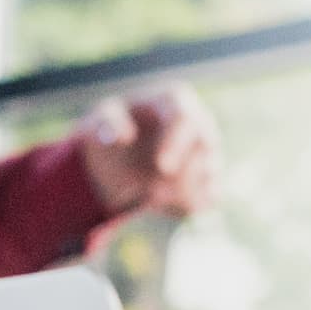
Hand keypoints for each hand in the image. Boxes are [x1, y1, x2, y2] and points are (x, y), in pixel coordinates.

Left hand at [78, 85, 217, 222]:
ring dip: (184, 190)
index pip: (184, 117)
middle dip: (188, 170)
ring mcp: (205, 152)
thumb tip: (123, 136)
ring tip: (153, 199)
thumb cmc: (111, 131)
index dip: (176, 143)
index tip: (163, 167)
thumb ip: (108, 124)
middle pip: (207, 143)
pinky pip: (209, 196)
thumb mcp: (100, 122)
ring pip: (209, 172)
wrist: (115, 158)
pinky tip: (164, 208)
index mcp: (172, 101)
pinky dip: (189, 205)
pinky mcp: (206, 180)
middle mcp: (197, 123)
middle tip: (158, 193)